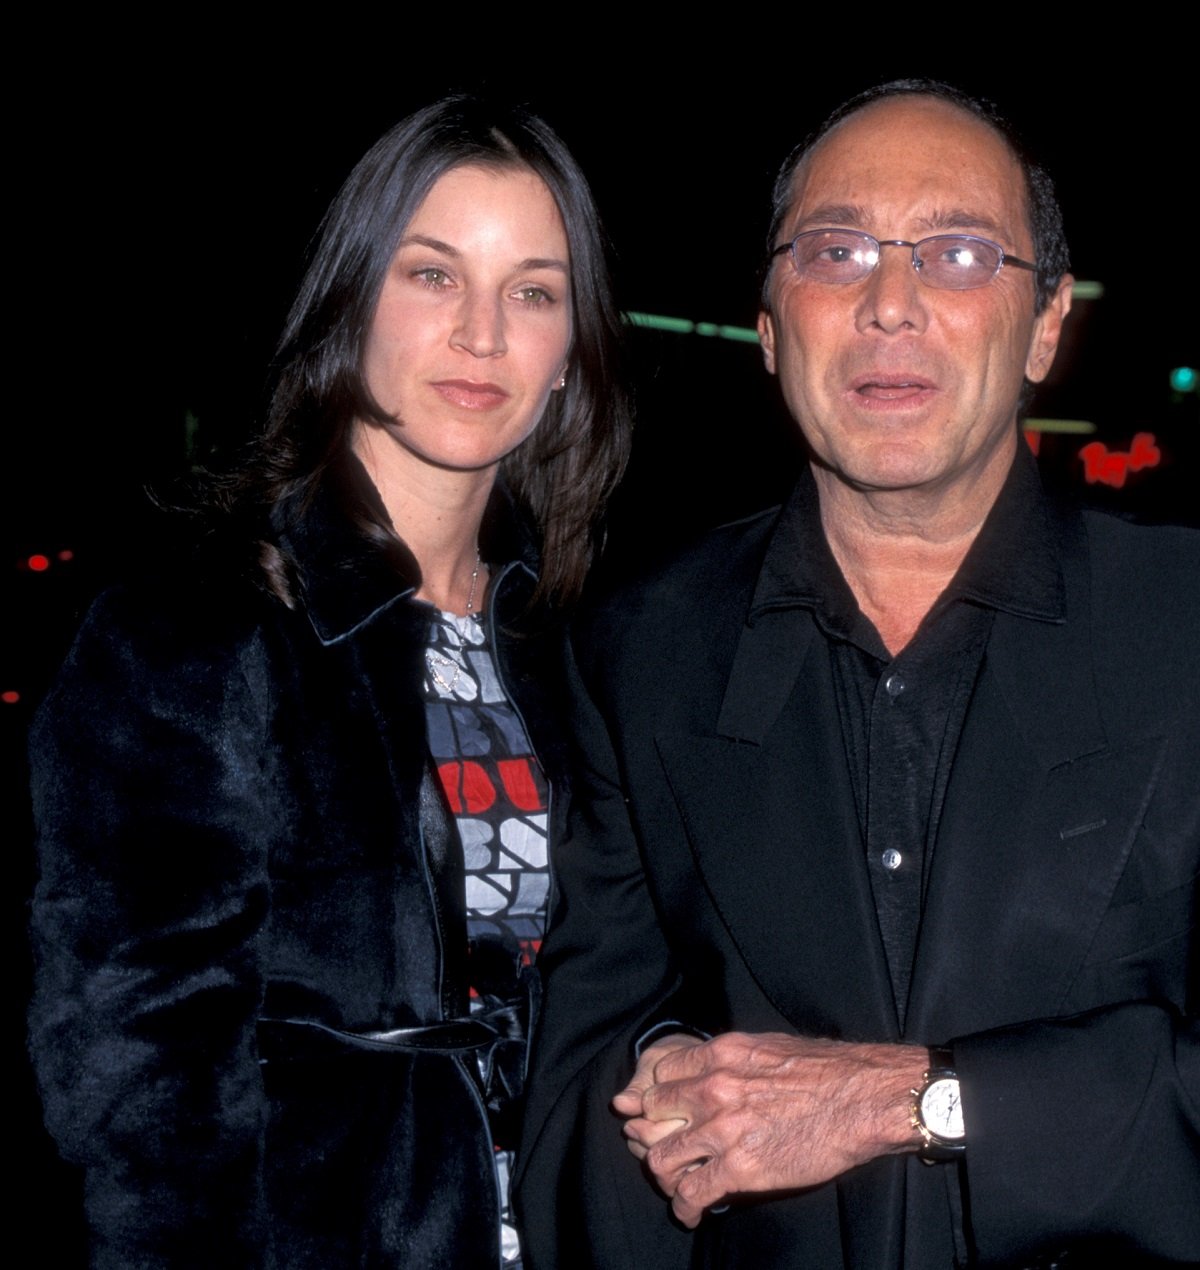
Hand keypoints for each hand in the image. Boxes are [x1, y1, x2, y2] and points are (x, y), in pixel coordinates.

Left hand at [619, 1031, 925, 1227]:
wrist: (861, 1098)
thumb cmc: (825, 1070)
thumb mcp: (766, 1046)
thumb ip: (730, 1059)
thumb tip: (710, 1067)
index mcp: (720, 1055)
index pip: (661, 1074)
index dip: (657, 1095)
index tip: (659, 1110)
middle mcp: (713, 1089)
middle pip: (653, 1114)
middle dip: (652, 1132)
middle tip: (660, 1147)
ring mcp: (723, 1130)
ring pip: (662, 1157)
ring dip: (663, 1174)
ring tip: (674, 1184)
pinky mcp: (739, 1168)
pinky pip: (691, 1192)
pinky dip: (684, 1207)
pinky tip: (689, 1213)